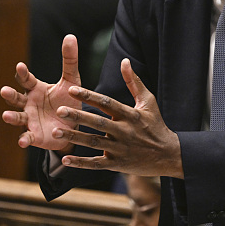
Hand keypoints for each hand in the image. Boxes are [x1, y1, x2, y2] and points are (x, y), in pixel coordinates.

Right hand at [0, 34, 83, 151]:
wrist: (73, 125)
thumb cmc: (68, 100)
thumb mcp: (71, 80)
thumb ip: (69, 60)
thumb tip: (71, 36)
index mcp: (36, 88)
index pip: (26, 79)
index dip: (23, 73)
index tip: (20, 66)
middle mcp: (28, 103)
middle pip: (16, 98)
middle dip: (10, 95)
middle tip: (4, 90)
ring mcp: (29, 120)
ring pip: (17, 117)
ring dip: (11, 117)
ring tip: (6, 116)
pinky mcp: (34, 135)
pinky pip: (27, 137)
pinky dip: (24, 139)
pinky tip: (23, 141)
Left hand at [50, 57, 182, 178]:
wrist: (168, 155)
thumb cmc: (155, 124)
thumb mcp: (148, 101)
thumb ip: (134, 81)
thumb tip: (124, 60)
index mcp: (131, 115)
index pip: (107, 103)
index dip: (89, 96)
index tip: (72, 89)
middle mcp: (125, 132)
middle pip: (98, 123)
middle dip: (78, 117)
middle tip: (60, 110)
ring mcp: (121, 149)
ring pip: (94, 143)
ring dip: (74, 138)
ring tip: (56, 132)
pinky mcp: (118, 165)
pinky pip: (96, 164)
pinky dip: (80, 163)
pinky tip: (64, 160)